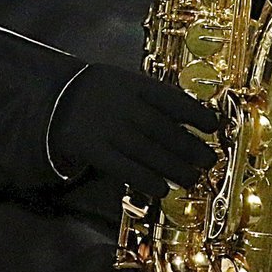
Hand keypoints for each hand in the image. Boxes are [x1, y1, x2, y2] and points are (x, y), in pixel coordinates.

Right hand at [47, 63, 218, 198]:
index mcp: (132, 84)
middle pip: (163, 129)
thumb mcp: (125, 82)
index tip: (214, 126)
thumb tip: (191, 119)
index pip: (170, 98)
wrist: (57, 100)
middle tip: (209, 161)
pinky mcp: (93, 149)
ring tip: (193, 179)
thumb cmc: (101, 94)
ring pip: (147, 151)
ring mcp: (106, 127)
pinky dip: (146, 179)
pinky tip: (162, 188)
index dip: (195, 113)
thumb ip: (153, 98)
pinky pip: (124, 167)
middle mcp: (121, 104)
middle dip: (190, 147)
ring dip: (174, 168)